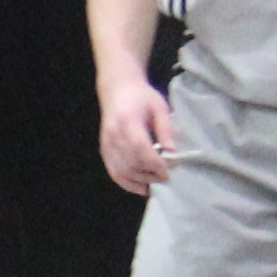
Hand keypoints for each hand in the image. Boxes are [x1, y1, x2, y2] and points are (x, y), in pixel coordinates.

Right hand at [96, 74, 174, 194]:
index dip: (155, 163)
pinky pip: (114, 172)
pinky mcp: (104, 150)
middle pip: (131, 163)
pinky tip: (141, 187)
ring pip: (123, 171)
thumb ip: (165, 129)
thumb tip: (172, 152)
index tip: (169, 171)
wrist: (117, 89)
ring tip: (156, 180)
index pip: (140, 148)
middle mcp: (114, 134)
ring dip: (141, 180)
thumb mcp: (159, 107)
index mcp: (128, 121)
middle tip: (166, 177)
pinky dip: (127, 183)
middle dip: (151, 174)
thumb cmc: (141, 97)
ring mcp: (106, 144)